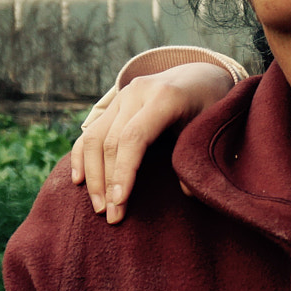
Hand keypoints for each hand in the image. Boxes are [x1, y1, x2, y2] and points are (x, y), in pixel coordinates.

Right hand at [69, 62, 236, 222]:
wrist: (200, 74)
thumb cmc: (210, 105)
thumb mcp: (211, 126)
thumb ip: (196, 156)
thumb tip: (187, 193)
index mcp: (164, 97)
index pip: (134, 138)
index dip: (124, 172)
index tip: (120, 202)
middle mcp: (137, 93)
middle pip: (110, 141)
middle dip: (107, 182)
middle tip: (110, 216)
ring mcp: (122, 96)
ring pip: (94, 137)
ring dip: (92, 175)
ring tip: (98, 207)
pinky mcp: (113, 103)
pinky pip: (90, 130)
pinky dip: (81, 156)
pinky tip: (79, 180)